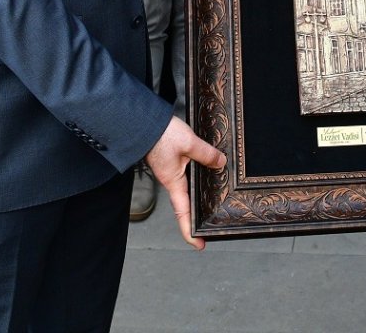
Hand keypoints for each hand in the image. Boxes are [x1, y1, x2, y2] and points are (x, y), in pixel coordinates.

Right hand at [145, 116, 225, 249]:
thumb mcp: (189, 143)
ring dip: (198, 197)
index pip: (182, 214)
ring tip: (214, 203)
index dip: (190, 232)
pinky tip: (208, 172)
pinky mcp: (172, 161)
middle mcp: (172, 180)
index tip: (200, 245)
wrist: (144, 122)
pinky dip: (197, 179)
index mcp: (173, 182)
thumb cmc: (161, 134)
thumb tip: (221, 164)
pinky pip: (186, 175)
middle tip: (213, 224)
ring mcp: (171, 171)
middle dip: (197, 216)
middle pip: (186, 204)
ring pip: (187, 189)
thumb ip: (206, 154)